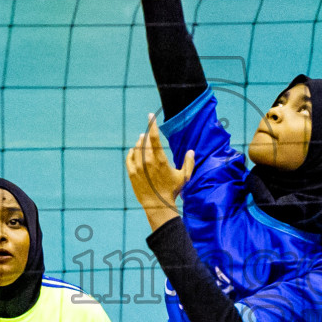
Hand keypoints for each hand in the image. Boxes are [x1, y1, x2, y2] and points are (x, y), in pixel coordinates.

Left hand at [127, 114, 194, 229]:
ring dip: (140, 142)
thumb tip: (192, 151)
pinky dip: (132, 152)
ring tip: (143, 139)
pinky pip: (129, 157)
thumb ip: (189, 163)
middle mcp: (148, 162)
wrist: (157, 206)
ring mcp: (138, 167)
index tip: (150, 115)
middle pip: (145, 141)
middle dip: (147, 134)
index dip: (152, 125)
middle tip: (149, 132)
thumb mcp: (184, 177)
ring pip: (137, 148)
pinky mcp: (132, 173)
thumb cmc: (172, 191)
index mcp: (161, 160)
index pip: (155, 137)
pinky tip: (134, 150)